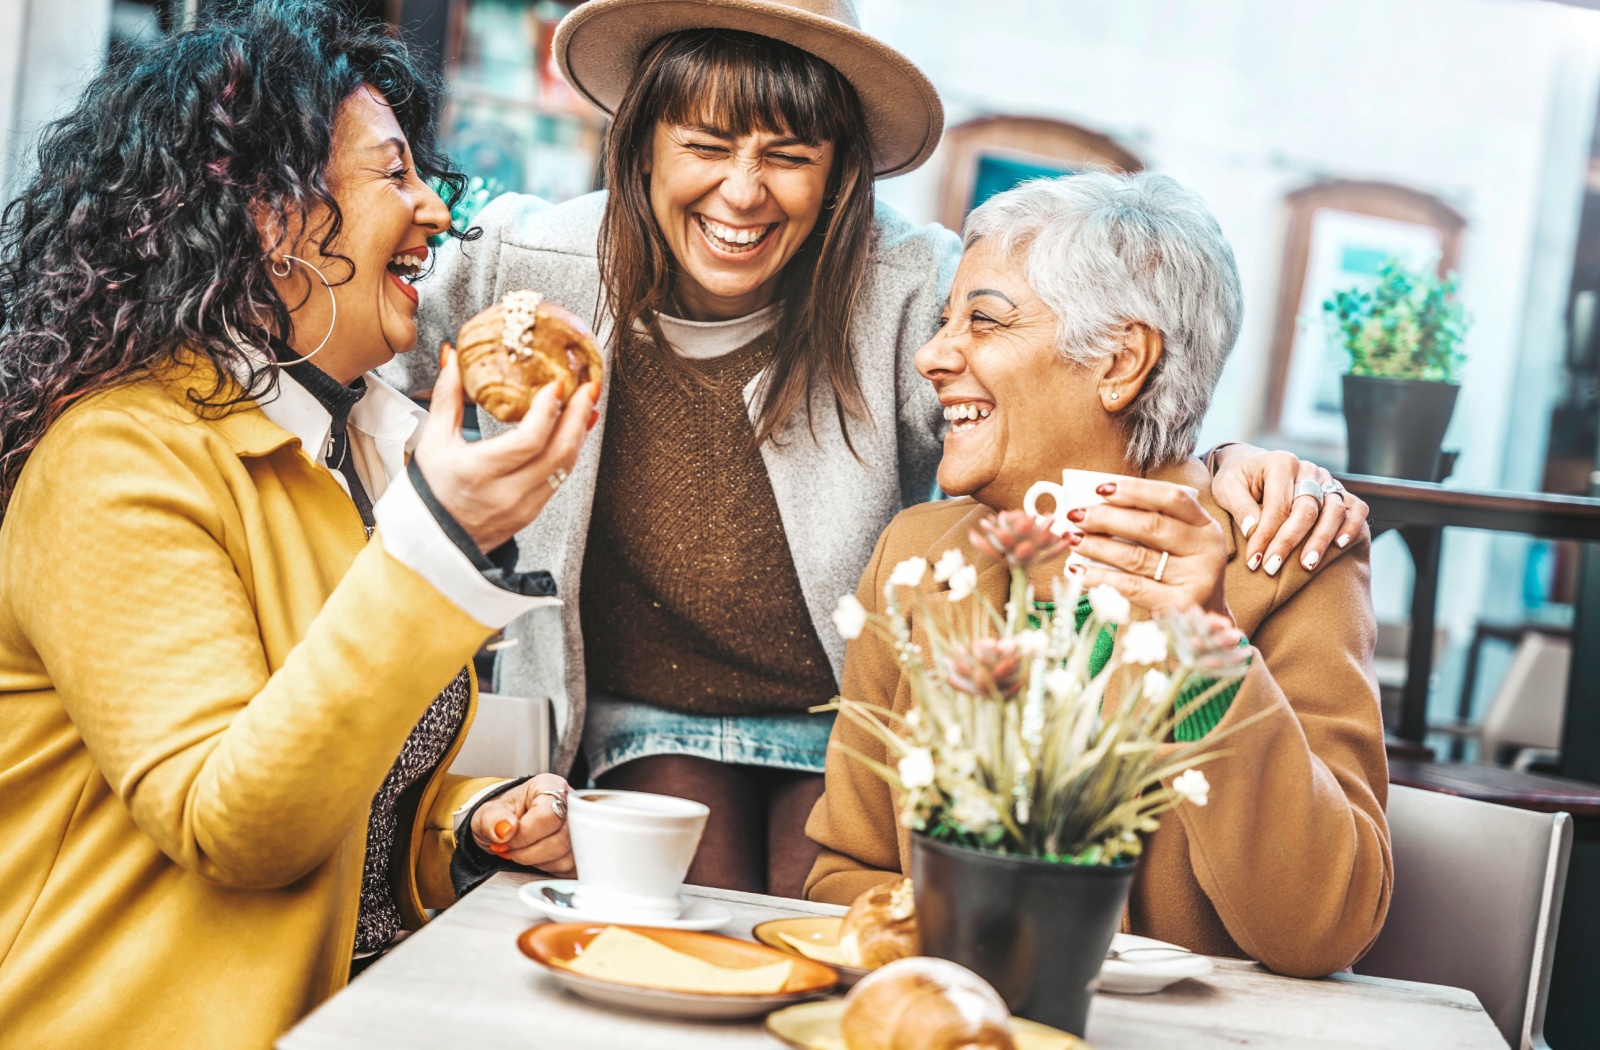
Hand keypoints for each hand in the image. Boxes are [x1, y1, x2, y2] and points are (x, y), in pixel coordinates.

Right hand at [413, 343, 596, 552]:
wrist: (435, 538)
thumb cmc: (433, 488)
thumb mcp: (434, 440)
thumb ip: (447, 396)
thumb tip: (452, 355)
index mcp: (479, 472)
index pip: (527, 442)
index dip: (548, 412)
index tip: (557, 385)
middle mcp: (506, 492)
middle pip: (557, 452)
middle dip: (578, 415)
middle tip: (589, 384)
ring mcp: (524, 505)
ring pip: (565, 466)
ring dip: (580, 431)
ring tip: (588, 401)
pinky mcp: (534, 511)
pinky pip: (561, 477)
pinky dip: (572, 450)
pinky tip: (578, 428)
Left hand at [470, 773, 574, 876]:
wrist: (508, 825)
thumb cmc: (502, 814)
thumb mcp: (487, 813)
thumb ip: (492, 819)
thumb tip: (506, 829)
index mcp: (550, 787)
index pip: (549, 815)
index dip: (525, 835)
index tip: (507, 840)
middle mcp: (571, 805)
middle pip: (562, 839)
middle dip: (530, 853)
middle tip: (511, 850)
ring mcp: (582, 827)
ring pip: (568, 858)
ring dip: (539, 863)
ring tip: (523, 853)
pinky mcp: (583, 849)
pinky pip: (572, 869)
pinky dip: (551, 870)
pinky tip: (538, 859)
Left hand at [1067, 476, 1231, 621]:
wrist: (1206, 618)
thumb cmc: (1181, 570)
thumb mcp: (1179, 542)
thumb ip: (1151, 522)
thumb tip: (1097, 506)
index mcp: (1205, 526)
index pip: (1172, 498)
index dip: (1135, 490)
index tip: (1101, 489)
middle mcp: (1206, 550)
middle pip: (1150, 526)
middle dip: (1107, 518)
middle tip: (1076, 515)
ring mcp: (1195, 579)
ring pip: (1136, 557)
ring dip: (1097, 546)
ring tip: (1072, 539)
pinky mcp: (1179, 605)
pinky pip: (1131, 586)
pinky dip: (1100, 577)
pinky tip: (1077, 570)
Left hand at [1208, 444, 1369, 574]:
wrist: (1251, 465)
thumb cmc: (1237, 479)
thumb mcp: (1226, 488)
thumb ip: (1240, 507)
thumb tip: (1253, 531)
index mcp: (1280, 463)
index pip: (1278, 505)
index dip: (1266, 535)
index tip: (1254, 560)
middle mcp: (1307, 469)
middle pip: (1307, 509)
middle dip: (1289, 542)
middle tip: (1273, 568)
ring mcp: (1326, 480)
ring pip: (1334, 510)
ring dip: (1321, 540)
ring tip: (1306, 566)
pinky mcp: (1337, 491)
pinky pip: (1355, 508)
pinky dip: (1352, 526)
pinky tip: (1340, 546)